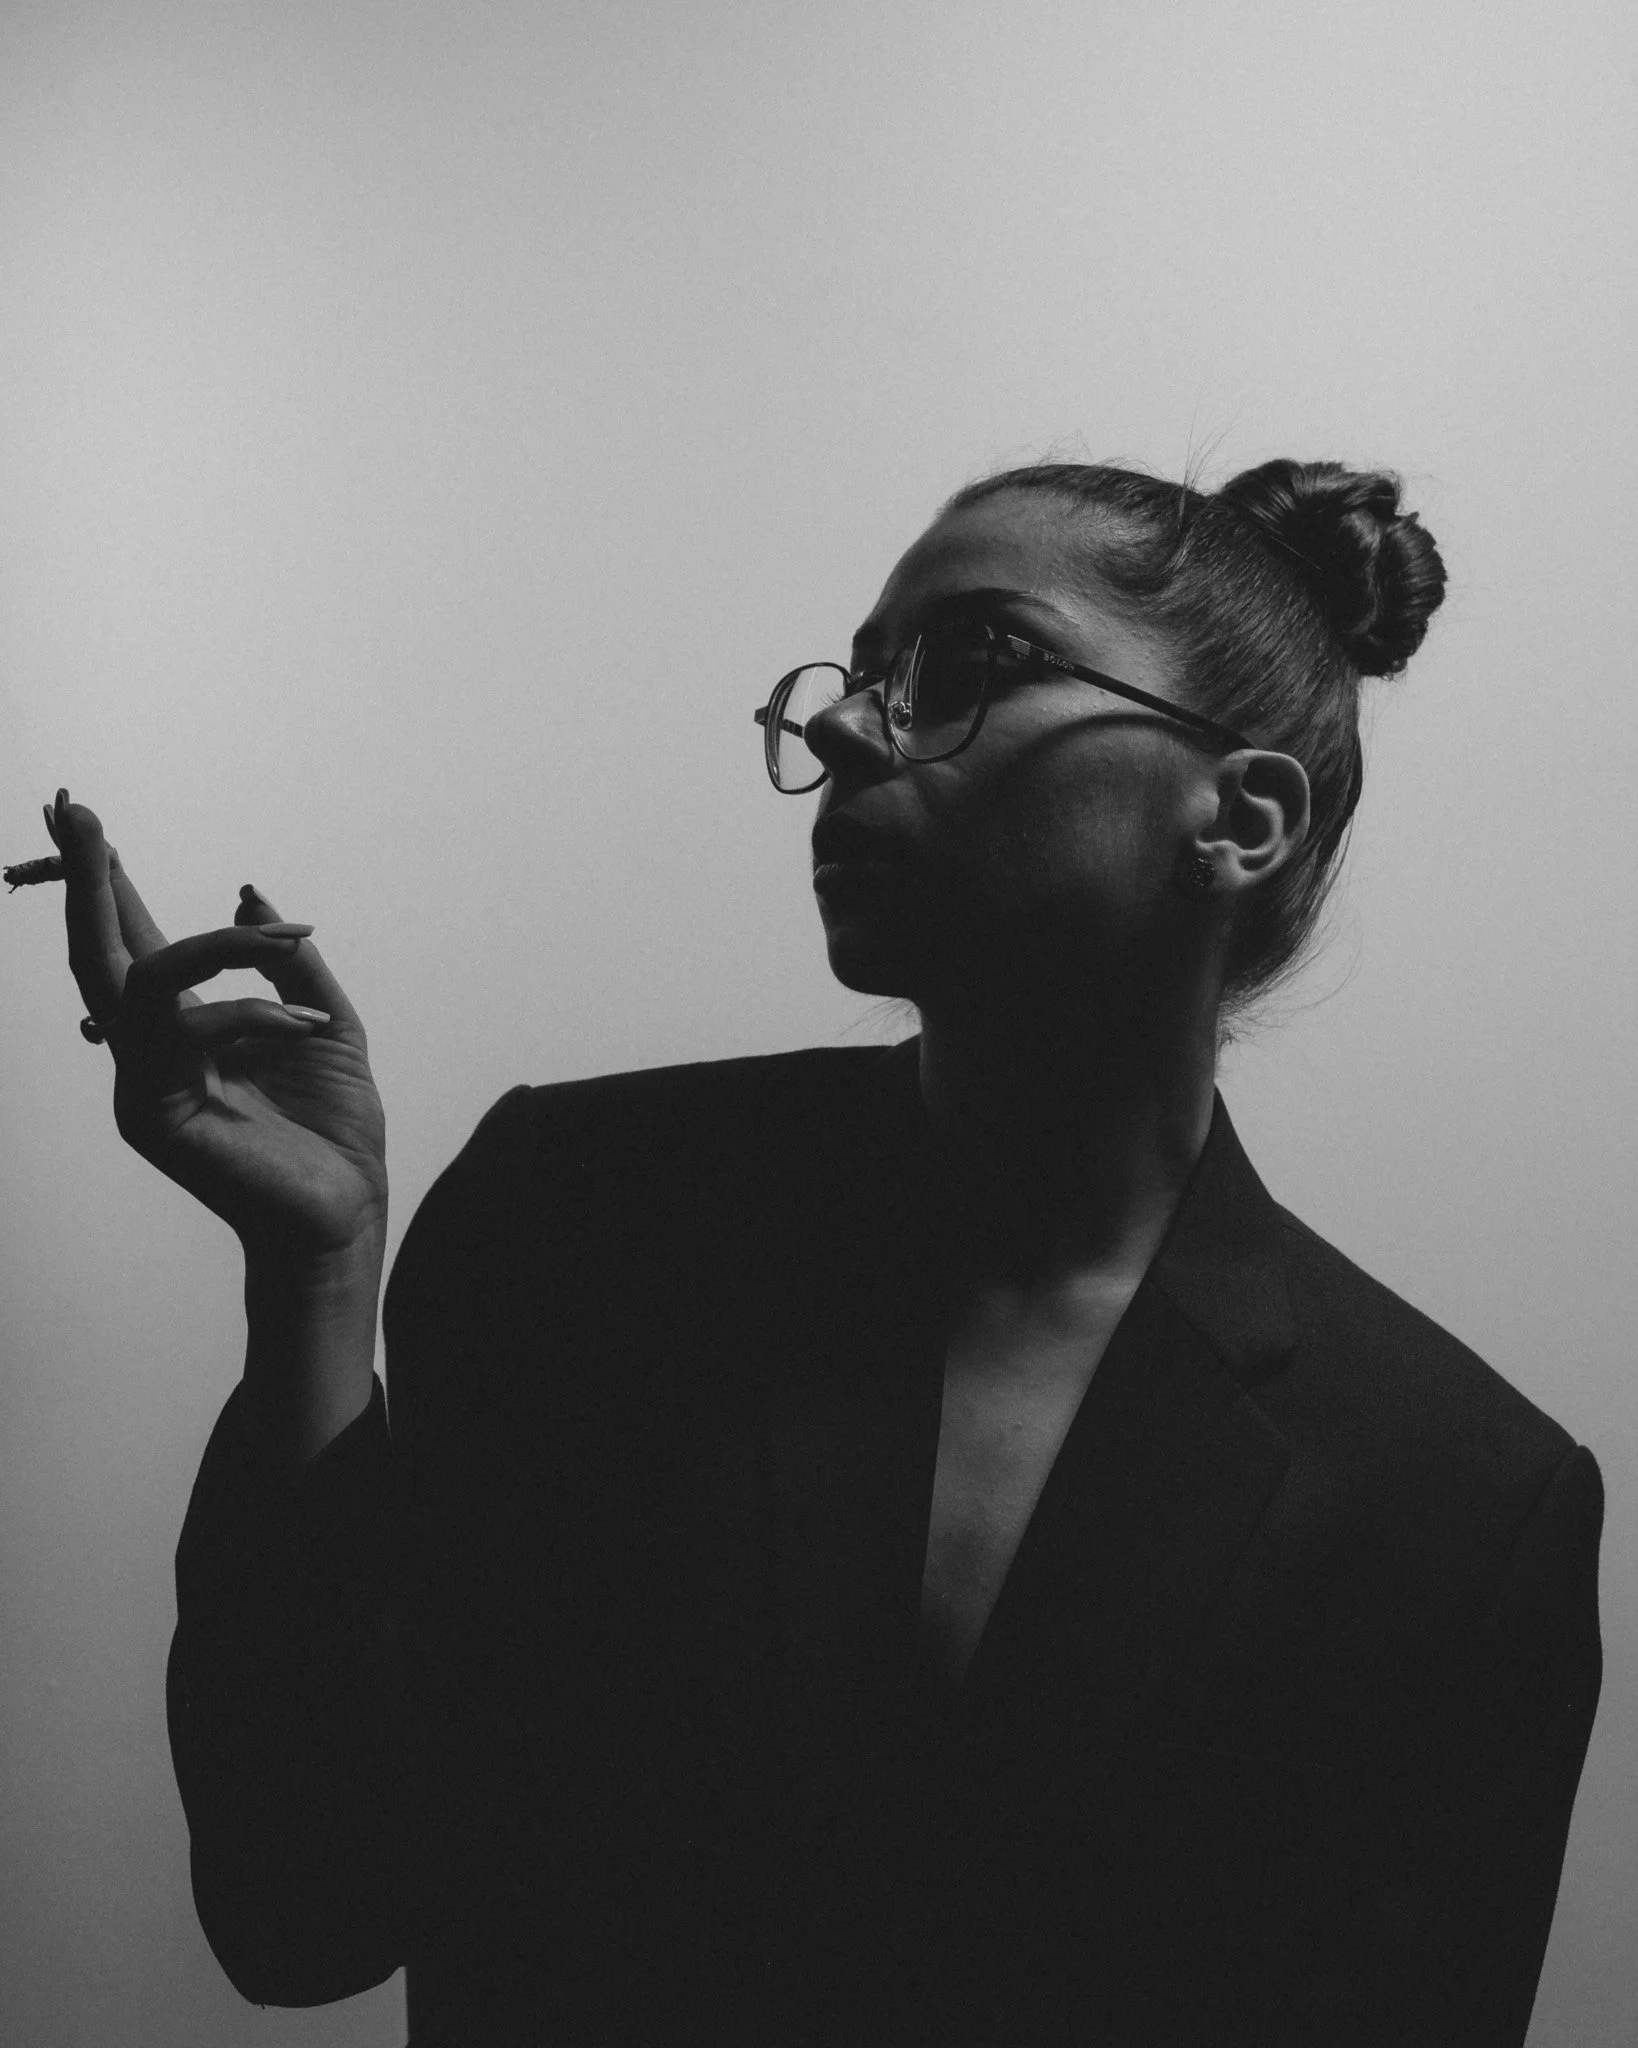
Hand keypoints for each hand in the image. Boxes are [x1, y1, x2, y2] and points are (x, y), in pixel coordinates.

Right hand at [50, 790, 387, 1264]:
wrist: (343, 1213)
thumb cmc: (331, 1129)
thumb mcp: (327, 1024)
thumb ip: (289, 961)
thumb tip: (250, 890)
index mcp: (182, 1027)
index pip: (132, 941)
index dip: (108, 879)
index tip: (82, 814)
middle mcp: (147, 1051)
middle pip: (95, 952)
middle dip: (89, 879)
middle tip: (80, 812)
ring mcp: (141, 1083)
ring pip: (140, 980)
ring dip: (216, 946)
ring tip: (285, 943)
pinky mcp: (154, 1114)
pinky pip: (186, 1033)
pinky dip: (250, 1013)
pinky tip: (303, 1027)